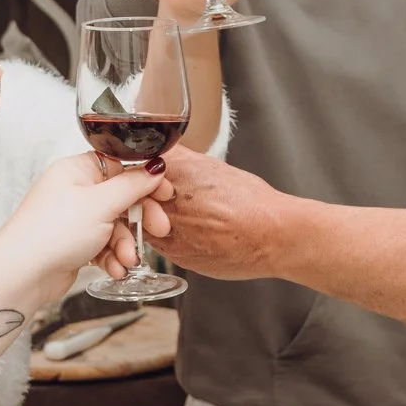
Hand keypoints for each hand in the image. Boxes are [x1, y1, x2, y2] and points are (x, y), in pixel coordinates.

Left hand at [0, 153, 173, 284]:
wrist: (23, 275)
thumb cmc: (51, 233)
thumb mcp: (101, 204)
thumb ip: (132, 185)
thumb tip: (154, 168)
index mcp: (76, 170)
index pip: (121, 166)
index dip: (145, 180)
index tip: (165, 193)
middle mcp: (75, 191)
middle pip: (121, 198)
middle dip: (139, 218)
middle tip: (157, 229)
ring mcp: (74, 218)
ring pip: (115, 225)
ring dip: (125, 244)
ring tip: (126, 259)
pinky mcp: (75, 243)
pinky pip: (103, 245)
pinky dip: (112, 257)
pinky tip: (114, 268)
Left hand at [148, 144, 291, 279]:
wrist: (272, 236)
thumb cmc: (250, 201)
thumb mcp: (211, 167)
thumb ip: (180, 160)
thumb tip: (162, 150)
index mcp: (175, 172)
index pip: (134, 171)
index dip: (138, 177)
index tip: (147, 180)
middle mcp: (166, 201)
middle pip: (132, 198)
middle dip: (144, 200)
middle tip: (164, 201)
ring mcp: (168, 230)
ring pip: (142, 223)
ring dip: (151, 221)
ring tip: (181, 219)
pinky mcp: (175, 255)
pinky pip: (159, 245)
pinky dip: (167, 239)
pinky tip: (190, 234)